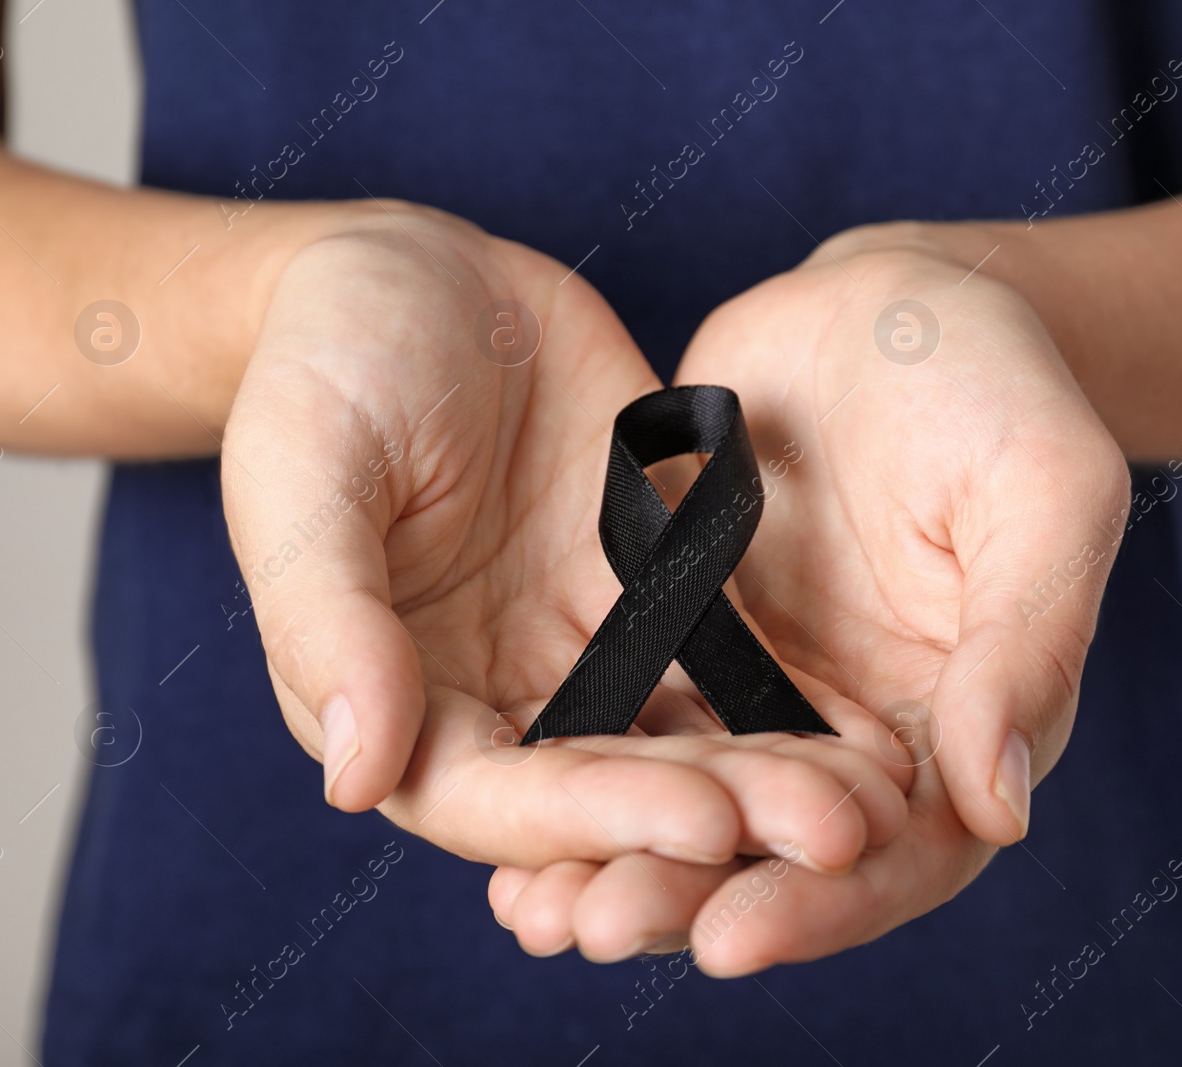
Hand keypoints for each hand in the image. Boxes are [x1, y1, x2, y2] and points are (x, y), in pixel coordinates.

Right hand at [220, 208, 907, 893]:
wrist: (412, 273)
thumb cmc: (325, 362)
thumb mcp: (305, 474)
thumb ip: (328, 621)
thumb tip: (356, 778)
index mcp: (398, 697)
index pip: (497, 798)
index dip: (598, 820)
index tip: (706, 825)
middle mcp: (499, 695)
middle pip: (611, 785)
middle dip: (720, 815)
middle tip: (836, 835)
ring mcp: (582, 644)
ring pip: (684, 734)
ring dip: (774, 777)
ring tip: (876, 799)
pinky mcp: (652, 586)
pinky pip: (728, 651)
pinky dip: (793, 697)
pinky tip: (876, 724)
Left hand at [489, 225, 1129, 972]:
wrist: (890, 303)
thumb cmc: (1000, 387)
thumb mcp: (1046, 496)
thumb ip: (1028, 646)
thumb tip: (996, 810)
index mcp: (965, 729)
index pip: (901, 857)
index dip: (820, 905)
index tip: (728, 937)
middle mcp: (862, 734)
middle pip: (777, 851)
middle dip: (687, 896)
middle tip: (592, 927)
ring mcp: (769, 690)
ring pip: (693, 800)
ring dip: (616, 855)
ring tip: (534, 908)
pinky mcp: (692, 637)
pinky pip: (634, 713)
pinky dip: (581, 762)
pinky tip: (505, 793)